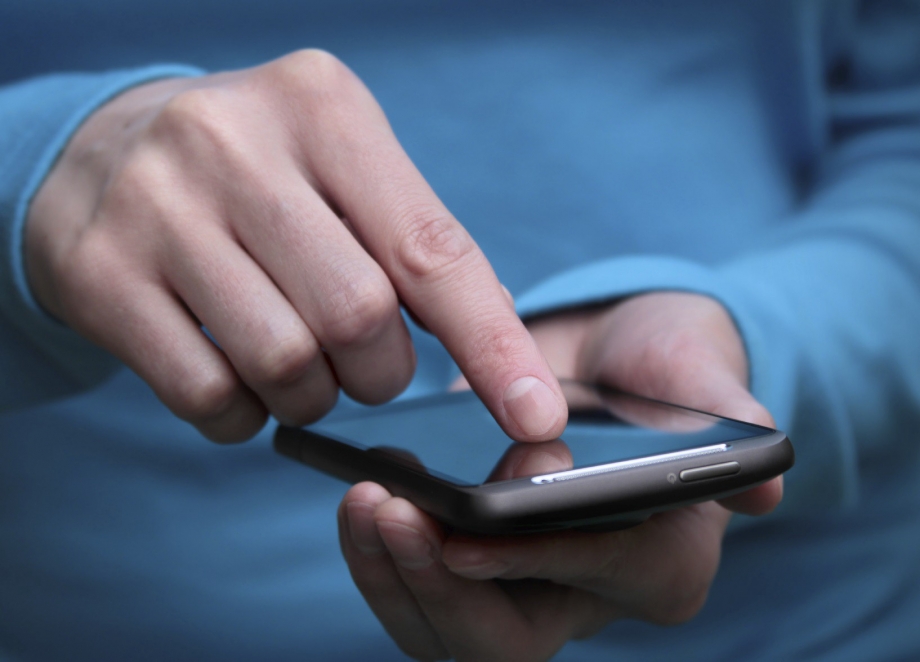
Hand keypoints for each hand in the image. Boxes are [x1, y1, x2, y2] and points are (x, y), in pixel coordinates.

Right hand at [25, 50, 565, 441]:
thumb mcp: (341, 168)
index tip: (536, 413)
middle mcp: (234, 143)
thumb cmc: (257, 175)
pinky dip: (245, 417)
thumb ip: (416, 240)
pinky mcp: (101, 274)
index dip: (493, 343)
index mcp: (322, 108)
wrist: (102, 154)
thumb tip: (499, 332)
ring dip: (312, 397)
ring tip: (298, 370)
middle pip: (359, 316)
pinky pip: (208, 396)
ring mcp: (157, 207)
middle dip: (379, 373)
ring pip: (285, 363)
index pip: (432, 248)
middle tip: (362, 367)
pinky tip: (240, 384)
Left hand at [339, 292, 782, 660]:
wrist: (607, 361)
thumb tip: (766, 492)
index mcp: (661, 561)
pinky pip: (418, 599)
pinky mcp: (472, 570)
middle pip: (508, 643)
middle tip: (389, 513)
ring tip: (360, 502)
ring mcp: (522, 591)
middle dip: (442, 590)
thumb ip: (729, 409)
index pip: (597, 576)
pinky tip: (355, 502)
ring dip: (394, 578)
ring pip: (449, 636)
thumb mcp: (696, 363)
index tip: (462, 532)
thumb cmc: (658, 361)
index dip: (531, 560)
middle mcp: (590, 596)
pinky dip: (378, 562)